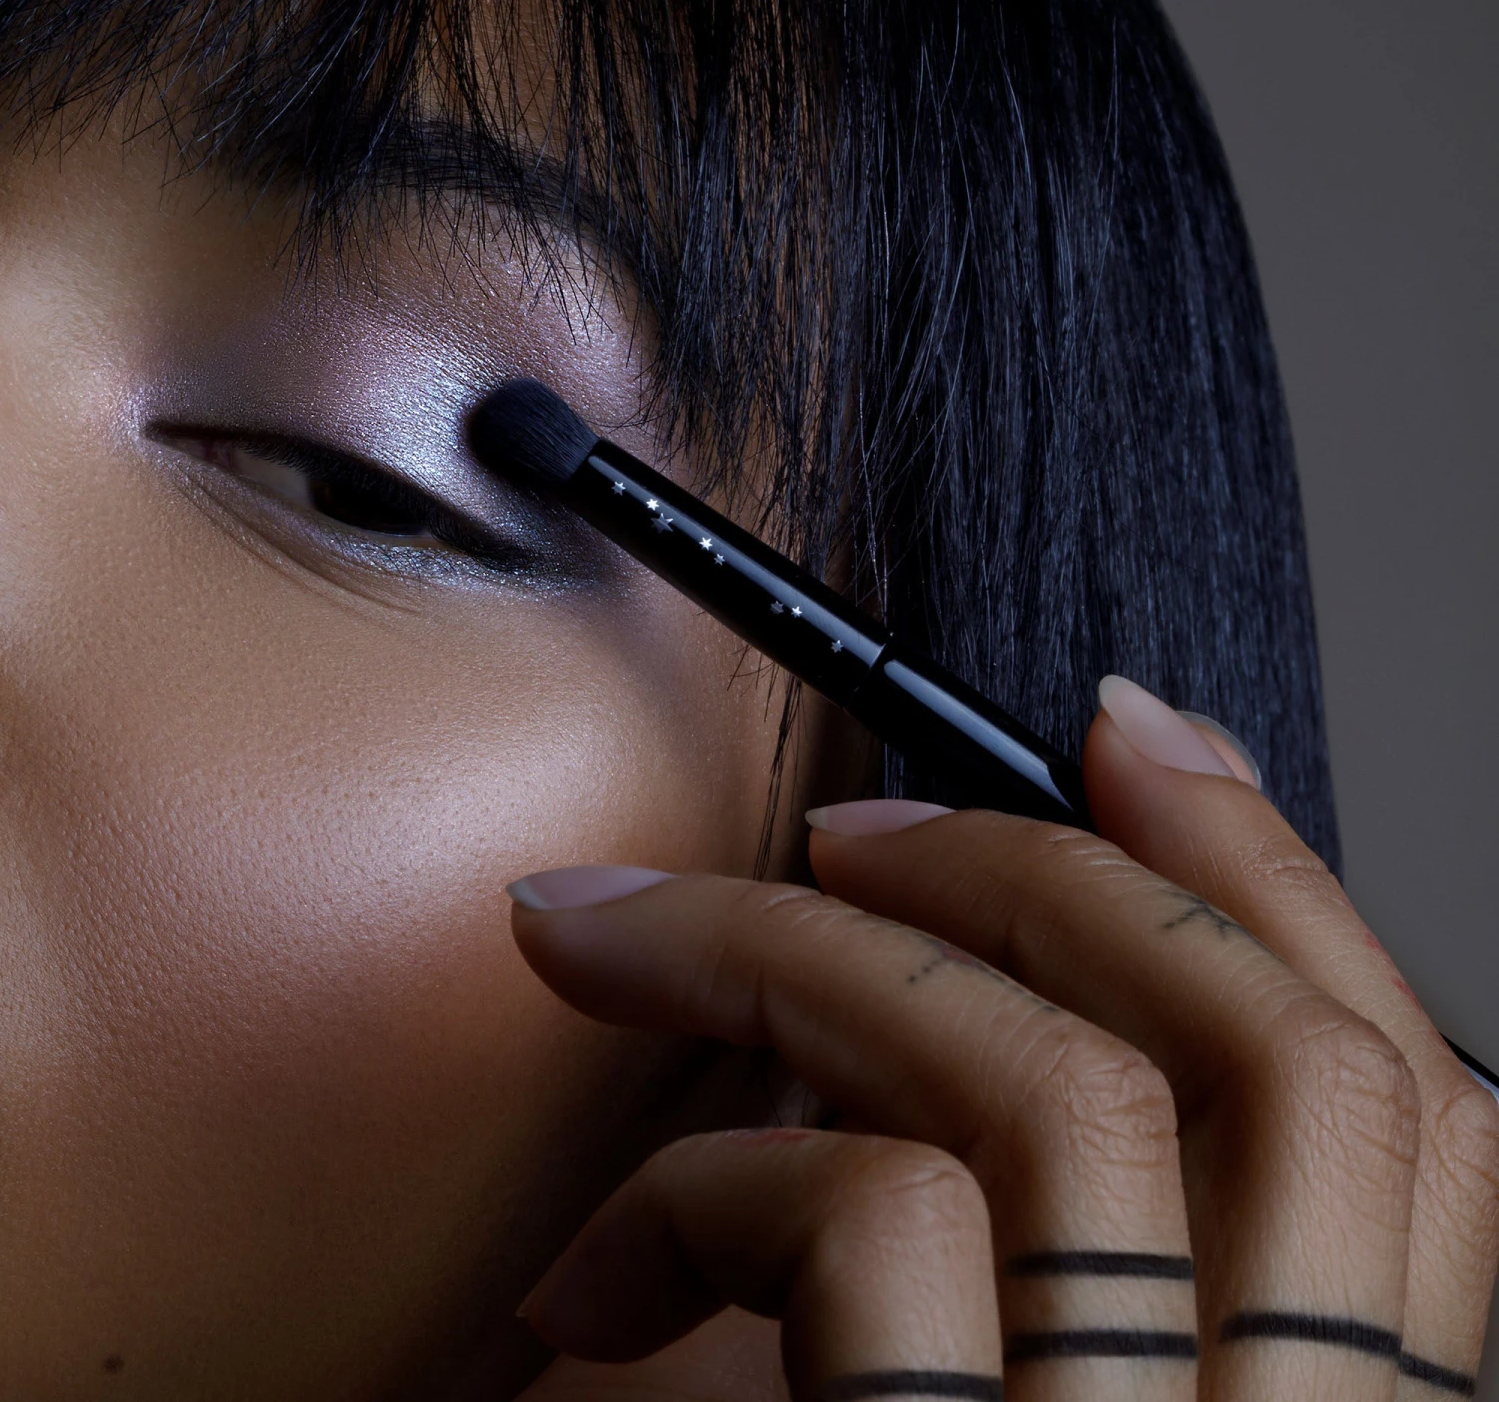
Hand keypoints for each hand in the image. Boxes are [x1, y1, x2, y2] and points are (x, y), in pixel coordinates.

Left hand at [508, 676, 1498, 1401]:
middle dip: (1033, 868)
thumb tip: (1003, 992)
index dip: (1275, 877)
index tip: (1132, 733)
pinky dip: (706, 1188)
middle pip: (1263, 1046)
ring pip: (1050, 1085)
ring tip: (627, 938)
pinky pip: (869, 1232)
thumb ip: (1107, 1249)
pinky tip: (598, 1277)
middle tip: (842, 826)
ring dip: (799, 957)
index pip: (1412, 1097)